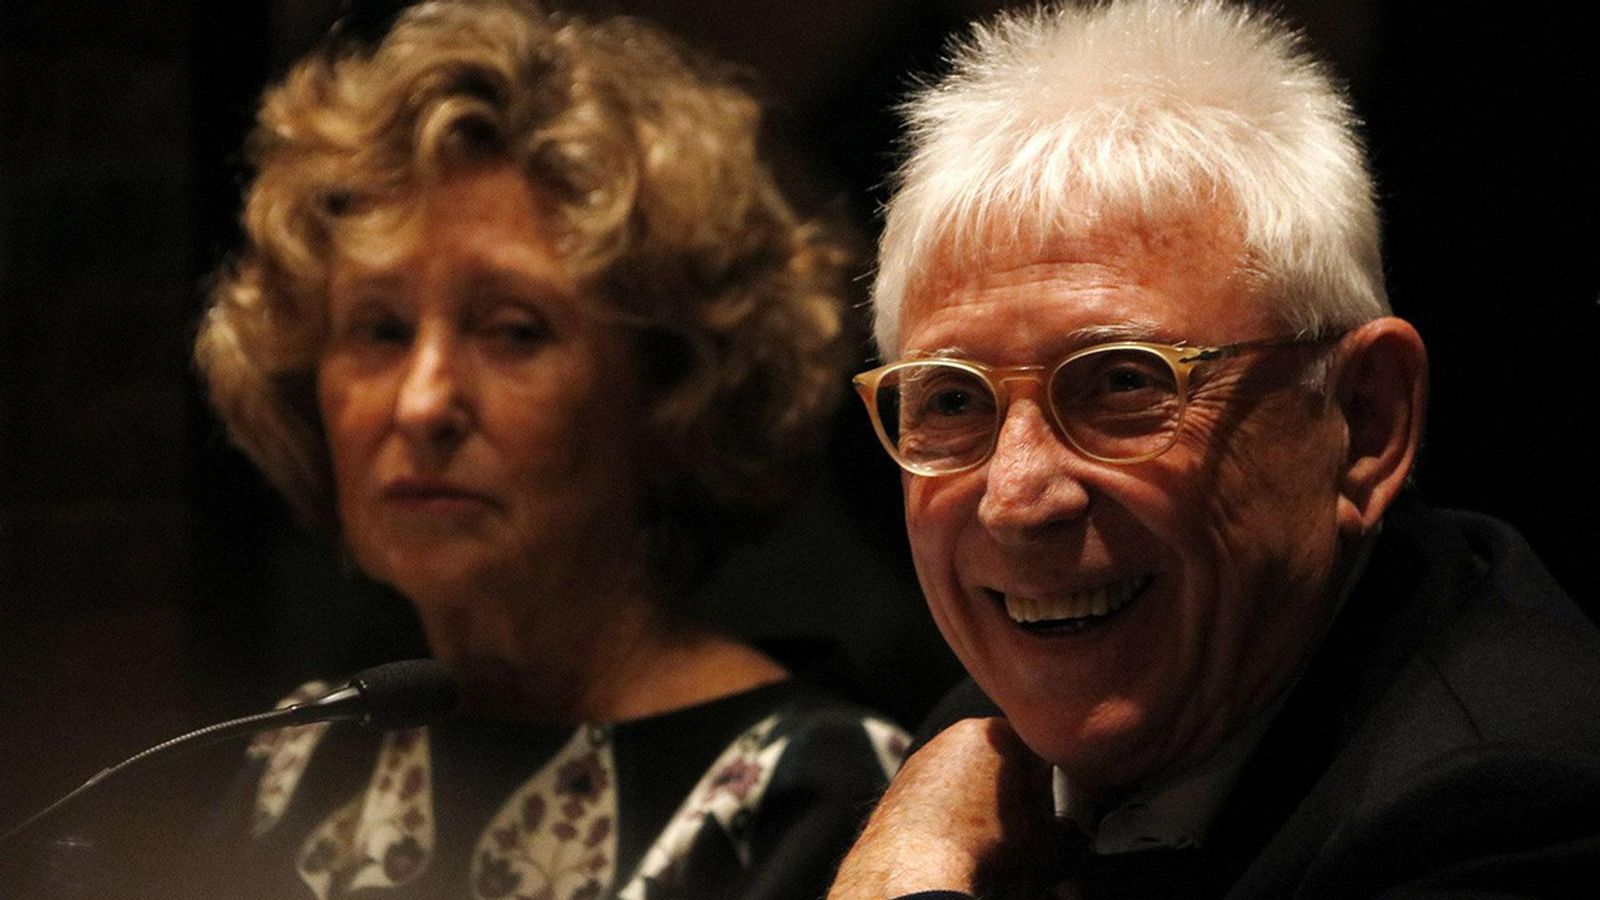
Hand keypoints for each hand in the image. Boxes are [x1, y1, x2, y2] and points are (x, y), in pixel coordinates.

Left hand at [828, 717, 1076, 898]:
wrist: (914, 876)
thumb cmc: (986, 852)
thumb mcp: (1054, 847)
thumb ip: (1076, 833)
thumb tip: (1076, 837)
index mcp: (997, 733)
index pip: (1044, 750)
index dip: (1061, 786)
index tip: (1064, 815)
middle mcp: (955, 737)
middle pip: (1004, 767)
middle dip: (1022, 802)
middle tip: (1033, 838)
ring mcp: (922, 763)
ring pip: (971, 786)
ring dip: (989, 813)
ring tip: (998, 850)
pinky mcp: (898, 792)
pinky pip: (940, 804)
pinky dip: (955, 823)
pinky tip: (964, 851)